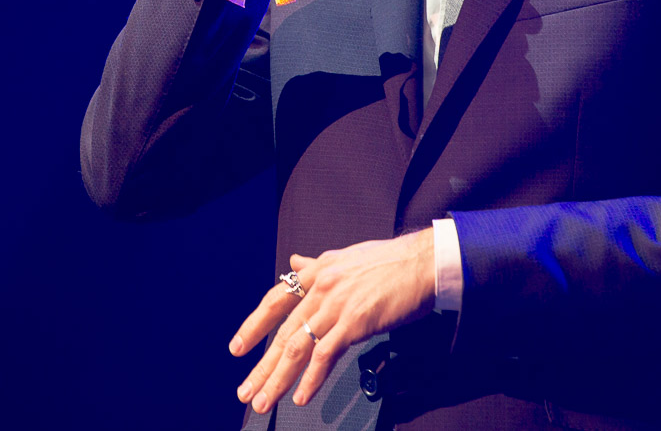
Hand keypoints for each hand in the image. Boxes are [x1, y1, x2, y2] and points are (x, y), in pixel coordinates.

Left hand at [228, 230, 434, 412]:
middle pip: (283, 333)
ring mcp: (336, 305)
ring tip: (264, 401)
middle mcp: (320, 287)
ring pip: (298, 348)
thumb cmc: (389, 262)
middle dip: (262, 366)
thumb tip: (293, 262)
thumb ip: (316, 265)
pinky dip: (311, 379)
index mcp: (316, 272)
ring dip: (278, 380)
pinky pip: (326, 355)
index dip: (254, 325)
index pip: (275, 300)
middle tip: (246, 391)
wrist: (422, 262)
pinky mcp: (355, 321)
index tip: (238, 347)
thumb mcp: (345, 258)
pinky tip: (301, 397)